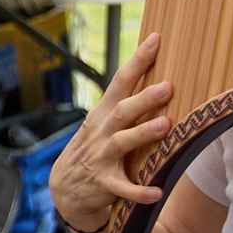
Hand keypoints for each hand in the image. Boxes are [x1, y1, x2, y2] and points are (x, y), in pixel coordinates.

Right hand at [47, 30, 174, 226]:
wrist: (65, 188)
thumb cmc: (94, 148)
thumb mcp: (102, 122)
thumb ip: (125, 103)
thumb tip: (156, 77)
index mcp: (103, 113)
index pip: (120, 81)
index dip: (138, 61)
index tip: (156, 39)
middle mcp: (102, 132)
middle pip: (123, 111)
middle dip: (144, 98)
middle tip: (168, 86)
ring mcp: (102, 158)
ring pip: (123, 143)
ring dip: (143, 133)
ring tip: (165, 124)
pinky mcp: (105, 183)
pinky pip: (124, 188)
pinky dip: (139, 191)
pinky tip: (157, 192)